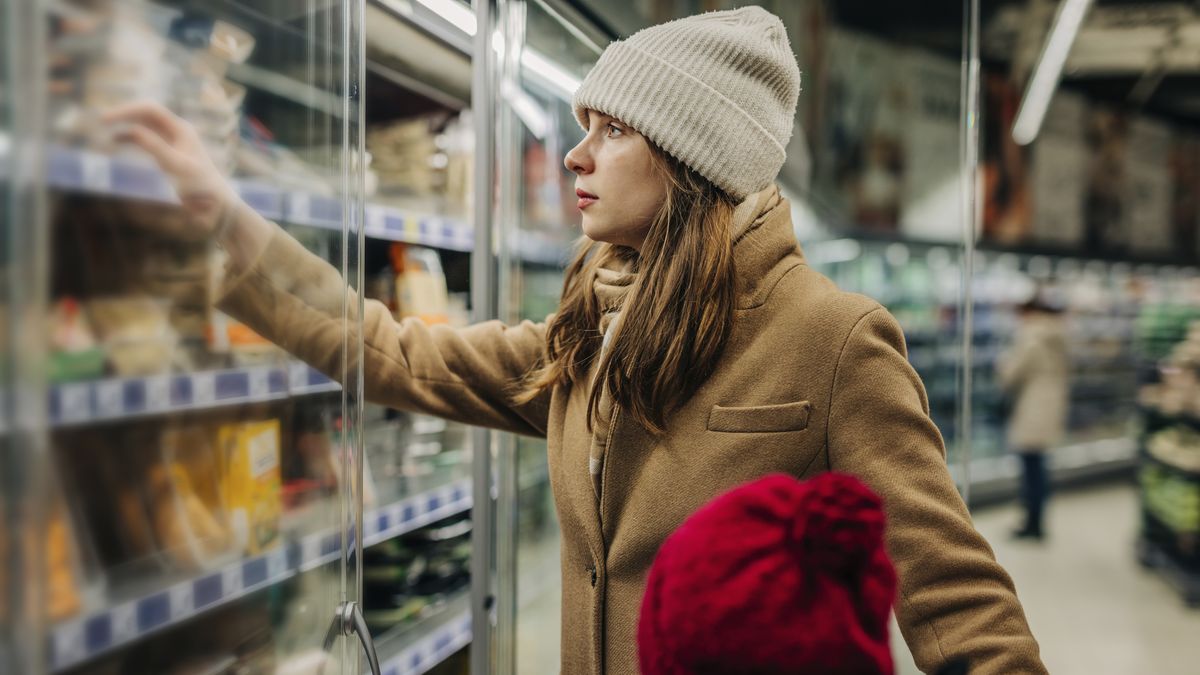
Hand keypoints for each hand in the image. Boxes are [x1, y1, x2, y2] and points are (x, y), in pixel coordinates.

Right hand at [103, 101, 241, 239]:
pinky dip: (131, 137)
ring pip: (145, 125)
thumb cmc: (200, 186)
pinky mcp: (169, 154)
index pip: (150, 109)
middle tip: (101, 120)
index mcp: (181, 129)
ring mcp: (173, 142)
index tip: (105, 119)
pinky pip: (147, 139)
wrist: (216, 205)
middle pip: (146, 113)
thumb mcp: (176, 166)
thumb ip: (155, 147)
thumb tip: (132, 130)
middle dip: (125, 113)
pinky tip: (116, 140)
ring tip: (105, 128)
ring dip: (126, 124)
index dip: (127, 110)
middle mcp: (177, 131)